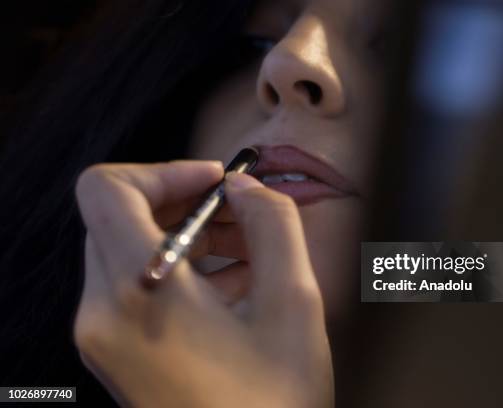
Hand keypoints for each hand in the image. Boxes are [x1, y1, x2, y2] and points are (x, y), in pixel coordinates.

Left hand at [74, 161, 332, 407]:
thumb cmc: (274, 403)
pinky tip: (238, 287)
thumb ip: (275, 226)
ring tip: (252, 252)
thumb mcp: (294, 304)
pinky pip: (138, 288)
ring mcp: (103, 337)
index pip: (107, 189)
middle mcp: (102, 311)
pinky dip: (182, 272)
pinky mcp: (115, 354)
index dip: (165, 170)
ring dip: (190, 237)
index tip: (218, 183)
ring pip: (132, 252)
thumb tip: (248, 188)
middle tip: (245, 215)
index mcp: (138, 291)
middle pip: (123, 219)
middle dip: (188, 204)